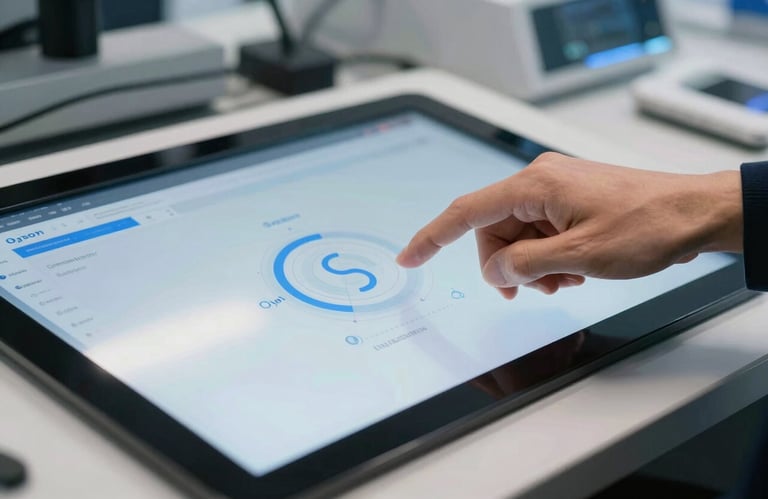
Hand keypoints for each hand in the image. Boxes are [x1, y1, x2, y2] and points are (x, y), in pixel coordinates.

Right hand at [397, 153, 742, 299]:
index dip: (432, 237)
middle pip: (494, 231)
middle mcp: (541, 180)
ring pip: (519, 236)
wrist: (694, 214)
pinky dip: (549, 257)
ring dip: (533, 266)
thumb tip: (496, 270)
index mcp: (535, 184)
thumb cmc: (648, 225)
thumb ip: (525, 265)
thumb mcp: (578, 257)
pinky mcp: (571, 200)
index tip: (410, 257)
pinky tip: (574, 270)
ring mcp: (557, 189)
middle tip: (530, 290)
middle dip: (506, 266)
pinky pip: (541, 233)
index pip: (466, 211)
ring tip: (566, 280)